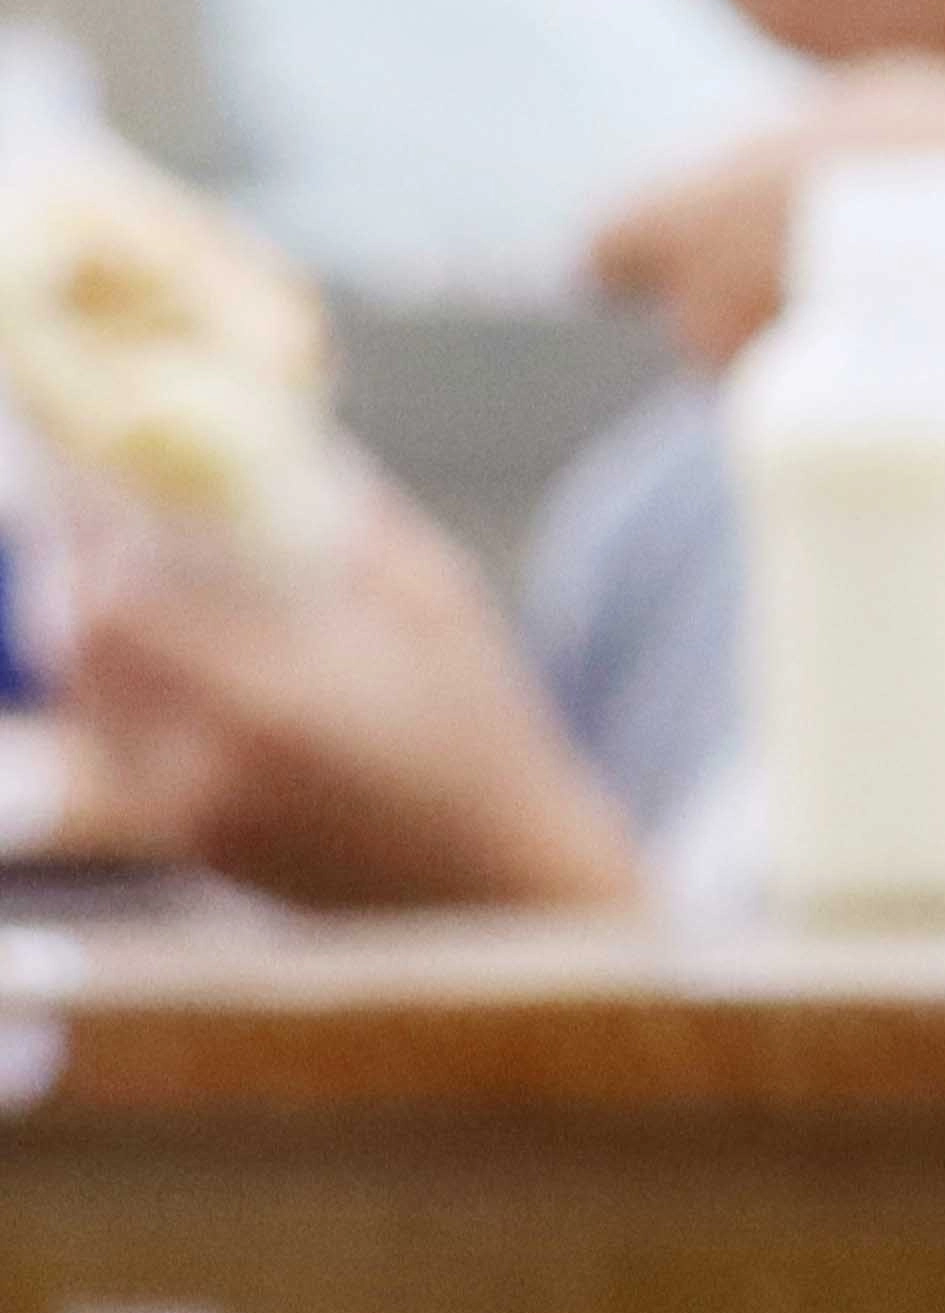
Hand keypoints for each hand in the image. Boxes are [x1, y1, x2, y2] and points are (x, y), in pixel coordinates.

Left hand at [52, 487, 637, 909]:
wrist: (502, 886)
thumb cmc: (487, 732)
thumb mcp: (435, 601)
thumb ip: (337, 515)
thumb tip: (256, 425)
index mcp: (269, 700)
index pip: (112, 601)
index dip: (90, 532)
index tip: (102, 476)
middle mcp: (206, 767)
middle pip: (75, 648)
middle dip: (77, 572)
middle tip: (96, 517)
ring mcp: (189, 817)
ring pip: (89, 698)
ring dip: (93, 629)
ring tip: (128, 575)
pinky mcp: (191, 845)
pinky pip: (120, 747)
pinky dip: (125, 688)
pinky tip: (170, 653)